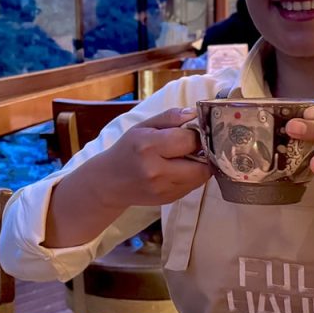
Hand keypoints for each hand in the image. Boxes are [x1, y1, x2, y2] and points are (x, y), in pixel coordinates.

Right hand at [96, 107, 211, 206]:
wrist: (109, 182)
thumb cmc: (127, 149)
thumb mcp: (143, 126)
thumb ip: (170, 117)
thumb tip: (195, 113)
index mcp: (149, 147)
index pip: (189, 140)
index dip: (197, 134)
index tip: (194, 131)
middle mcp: (157, 171)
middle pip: (201, 164)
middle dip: (204, 153)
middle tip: (196, 146)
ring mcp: (163, 189)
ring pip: (201, 177)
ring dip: (201, 165)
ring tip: (188, 156)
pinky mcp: (169, 199)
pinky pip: (193, 186)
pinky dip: (193, 176)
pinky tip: (180, 168)